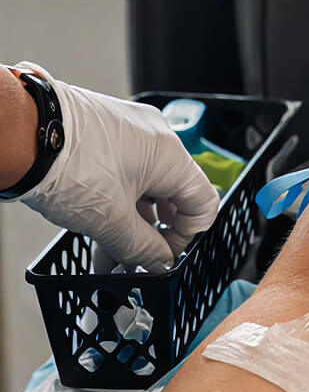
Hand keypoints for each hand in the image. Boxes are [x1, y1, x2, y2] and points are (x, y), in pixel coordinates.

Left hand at [15, 66, 219, 272]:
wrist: (23, 135)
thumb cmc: (66, 165)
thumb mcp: (111, 221)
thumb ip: (143, 249)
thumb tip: (160, 262)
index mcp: (170, 154)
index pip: (203, 202)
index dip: (186, 237)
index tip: (162, 255)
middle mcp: (156, 136)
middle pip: (173, 193)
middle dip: (154, 231)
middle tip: (135, 256)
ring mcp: (130, 129)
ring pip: (145, 184)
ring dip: (132, 219)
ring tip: (109, 249)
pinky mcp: (106, 130)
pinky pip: (124, 169)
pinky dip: (116, 199)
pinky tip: (96, 223)